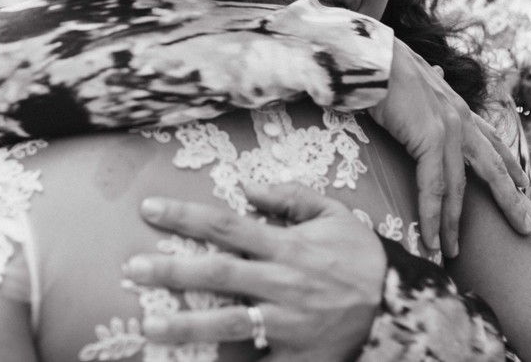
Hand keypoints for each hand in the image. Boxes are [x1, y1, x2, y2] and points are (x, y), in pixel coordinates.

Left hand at [124, 182, 384, 361]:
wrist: (398, 304)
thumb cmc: (360, 256)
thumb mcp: (334, 213)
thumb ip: (290, 197)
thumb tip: (245, 186)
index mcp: (288, 245)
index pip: (226, 226)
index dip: (185, 216)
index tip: (150, 209)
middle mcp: (282, 282)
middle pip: (218, 274)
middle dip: (171, 271)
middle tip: (131, 269)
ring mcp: (286, 322)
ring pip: (229, 322)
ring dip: (185, 326)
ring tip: (149, 327)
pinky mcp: (294, 355)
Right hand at [369, 39, 530, 256]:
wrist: (372, 54)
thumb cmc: (384, 64)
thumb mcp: (414, 77)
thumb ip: (427, 83)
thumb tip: (434, 69)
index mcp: (456, 105)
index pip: (491, 139)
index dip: (509, 164)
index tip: (524, 184)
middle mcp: (459, 118)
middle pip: (491, 169)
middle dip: (509, 201)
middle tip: (526, 228)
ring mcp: (448, 130)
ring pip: (458, 188)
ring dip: (454, 225)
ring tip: (452, 252)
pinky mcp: (430, 140)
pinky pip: (433, 188)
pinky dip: (433, 217)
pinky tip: (432, 239)